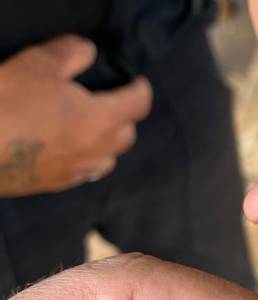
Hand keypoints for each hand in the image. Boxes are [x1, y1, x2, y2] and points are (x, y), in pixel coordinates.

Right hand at [0, 35, 151, 196]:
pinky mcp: (57, 185)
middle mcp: (97, 150)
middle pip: (128, 135)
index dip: (141, 89)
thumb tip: (89, 52)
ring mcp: (78, 171)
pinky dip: (88, 160)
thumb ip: (72, 53)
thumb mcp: (40, 63)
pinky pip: (86, 173)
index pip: (138, 104)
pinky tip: (74, 152)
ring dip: (109, 143)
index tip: (137, 82)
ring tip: (95, 129)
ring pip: (109, 158)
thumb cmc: (9, 100)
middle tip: (113, 103)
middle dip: (126, 117)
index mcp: (102, 119)